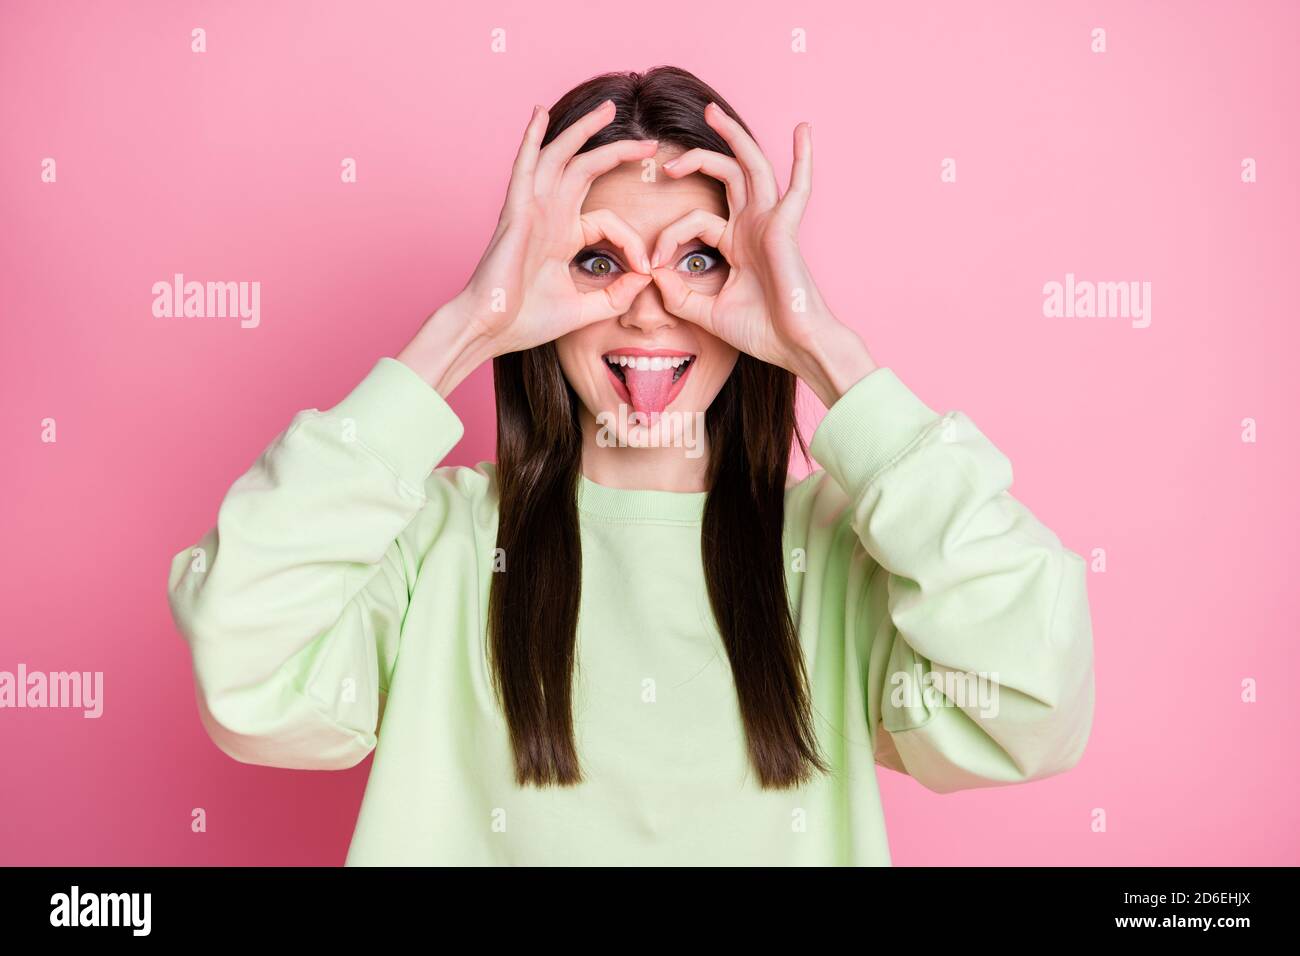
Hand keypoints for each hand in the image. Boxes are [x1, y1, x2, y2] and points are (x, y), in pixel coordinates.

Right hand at [399, 100, 656, 394]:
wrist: (489, 329)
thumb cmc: (527, 322)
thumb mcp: (585, 309)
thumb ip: (617, 295)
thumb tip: (648, 277)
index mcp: (562, 236)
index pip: (609, 222)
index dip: (634, 242)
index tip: (648, 268)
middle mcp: (548, 216)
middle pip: (584, 168)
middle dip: (614, 149)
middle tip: (647, 139)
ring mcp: (531, 211)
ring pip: (560, 157)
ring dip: (583, 131)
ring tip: (608, 109)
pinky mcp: (516, 213)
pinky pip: (525, 168)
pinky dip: (532, 140)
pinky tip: (539, 115)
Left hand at [648, 104, 876, 406]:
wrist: (794, 347)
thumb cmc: (761, 332)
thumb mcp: (706, 312)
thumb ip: (678, 294)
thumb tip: (651, 275)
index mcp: (736, 242)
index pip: (694, 220)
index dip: (668, 236)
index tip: (653, 263)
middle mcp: (753, 226)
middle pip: (727, 174)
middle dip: (698, 155)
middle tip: (667, 152)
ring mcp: (770, 223)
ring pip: (750, 167)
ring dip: (732, 137)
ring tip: (711, 113)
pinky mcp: (785, 228)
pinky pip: (797, 188)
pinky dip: (802, 159)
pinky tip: (802, 131)